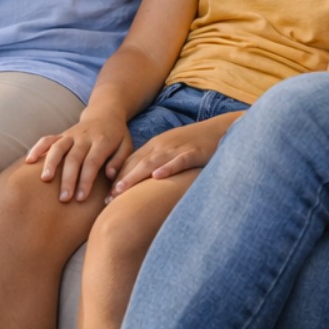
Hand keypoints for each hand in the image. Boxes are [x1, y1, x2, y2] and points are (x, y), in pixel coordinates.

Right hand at [25, 111, 130, 201]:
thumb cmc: (117, 136)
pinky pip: (47, 139)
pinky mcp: (62, 134)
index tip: (81, 198)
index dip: (86, 180)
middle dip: (68, 178)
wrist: (106, 113)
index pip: (92, 162)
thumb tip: (110, 175)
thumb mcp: (127, 146)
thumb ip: (120, 161)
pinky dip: (37, 148)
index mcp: (102, 141)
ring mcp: (72, 134)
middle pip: (74, 158)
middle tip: (64, 198)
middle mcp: (85, 136)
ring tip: (45, 180)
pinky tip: (29, 161)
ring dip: (51, 163)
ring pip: (58, 147)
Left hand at [110, 114, 231, 196]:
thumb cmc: (196, 144)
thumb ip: (157, 163)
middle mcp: (163, 145)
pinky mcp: (194, 152)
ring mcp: (178, 148)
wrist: (222, 129)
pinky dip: (168, 167)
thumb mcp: (172, 151)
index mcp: (156, 145)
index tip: (106, 197)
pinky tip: (158, 176)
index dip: (118, 178)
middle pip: (137, 163)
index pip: (132, 162)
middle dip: (121, 180)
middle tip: (107, 199)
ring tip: (121, 189)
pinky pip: (179, 160)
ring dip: (136, 175)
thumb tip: (143, 184)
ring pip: (153, 162)